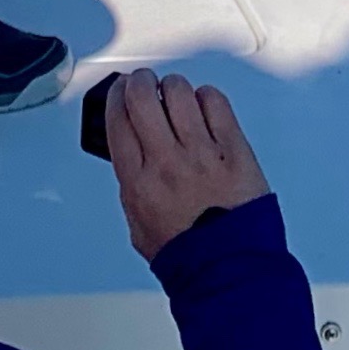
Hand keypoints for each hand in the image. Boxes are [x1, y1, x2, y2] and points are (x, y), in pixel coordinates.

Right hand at [103, 69, 271, 258]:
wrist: (228, 267)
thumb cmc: (186, 253)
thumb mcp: (139, 224)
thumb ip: (133, 186)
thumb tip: (135, 155)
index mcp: (138, 182)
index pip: (117, 120)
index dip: (115, 97)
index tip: (118, 91)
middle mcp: (167, 161)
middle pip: (144, 96)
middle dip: (140, 82)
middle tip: (144, 83)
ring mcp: (202, 152)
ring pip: (179, 92)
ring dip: (173, 88)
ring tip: (176, 97)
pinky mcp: (233, 148)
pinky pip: (216, 102)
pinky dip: (206, 97)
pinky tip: (204, 108)